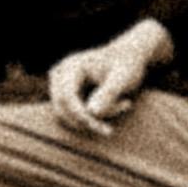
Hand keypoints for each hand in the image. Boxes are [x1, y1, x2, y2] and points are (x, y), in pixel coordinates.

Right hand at [47, 19, 170, 130]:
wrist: (127, 56)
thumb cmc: (127, 64)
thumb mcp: (124, 78)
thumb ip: (108, 93)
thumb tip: (91, 112)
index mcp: (72, 66)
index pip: (66, 97)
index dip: (80, 115)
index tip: (100, 128)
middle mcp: (60, 74)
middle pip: (62, 108)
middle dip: (86, 122)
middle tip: (110, 130)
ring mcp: (60, 85)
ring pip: (68, 115)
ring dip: (94, 119)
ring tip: (124, 105)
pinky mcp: (66, 95)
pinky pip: (73, 115)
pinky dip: (94, 117)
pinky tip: (118, 104)